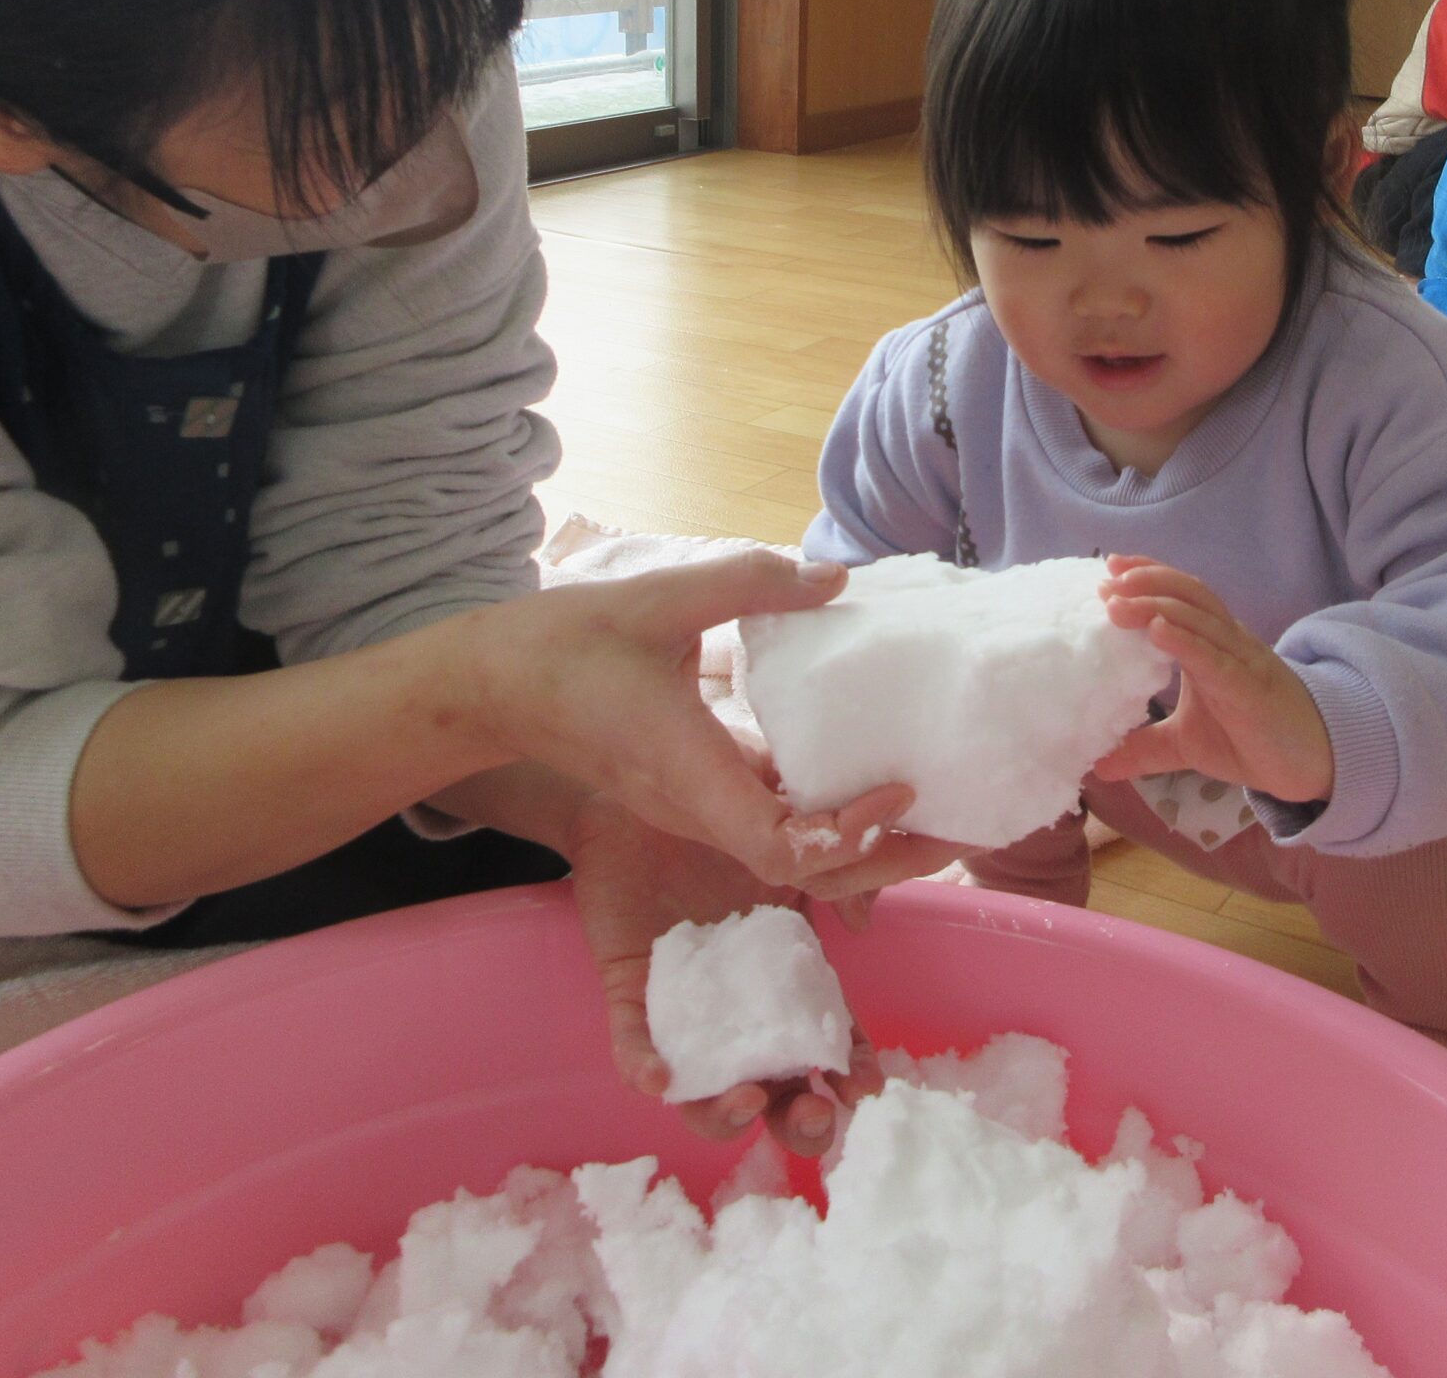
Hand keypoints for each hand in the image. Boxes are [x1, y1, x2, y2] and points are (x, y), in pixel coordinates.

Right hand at [456, 551, 909, 887]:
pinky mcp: (694, 793)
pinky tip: (865, 774)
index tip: (896, 791)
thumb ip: (749, 584)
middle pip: (804, 869)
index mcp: (689, 776)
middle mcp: (697, 809)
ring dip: (860, 840)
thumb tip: (838, 577)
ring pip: (790, 852)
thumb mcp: (658, 598)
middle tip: (956, 826)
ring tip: (930, 808)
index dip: (845, 836)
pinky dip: (823, 812)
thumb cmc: (563, 645)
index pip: (778, 847)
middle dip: (882, 858)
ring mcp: (695, 808)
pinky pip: (769, 821)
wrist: (489, 687)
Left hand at [565, 793, 886, 1157]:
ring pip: (701, 1091)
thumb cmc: (728, 810)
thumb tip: (862, 922)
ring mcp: (683, 1004)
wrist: (646, 776)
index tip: (864, 1088)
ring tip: (746, 1100)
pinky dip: (644, 1067)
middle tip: (815, 1116)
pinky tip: (661, 1078)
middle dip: (800, 1122)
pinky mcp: (630, 987)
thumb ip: (843, 873)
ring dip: (726, 1114)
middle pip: (773, 1092)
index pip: (825, 1044)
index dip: (848, 1073)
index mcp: (784, 979)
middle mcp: (736, 1005)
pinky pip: (630, 1041)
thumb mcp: (797, 841)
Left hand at [1093, 558, 1334, 804]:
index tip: (1107, 573)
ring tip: (1117, 601)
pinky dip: (1186, 640)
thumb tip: (1099, 765)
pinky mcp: (1250, 688)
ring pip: (1200, 618)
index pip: (1180, 597)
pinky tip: (1157, 630)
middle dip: (1147, 581)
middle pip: (1188, 594)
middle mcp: (1227, 642)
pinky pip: (1216, 657)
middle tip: (1106, 580)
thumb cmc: (1250, 740)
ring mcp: (1241, 661)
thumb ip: (1145, 747)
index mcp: (1212, 644)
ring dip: (1156, 604)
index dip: (1147, 578)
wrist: (1309, 763)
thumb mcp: (1186, 744)